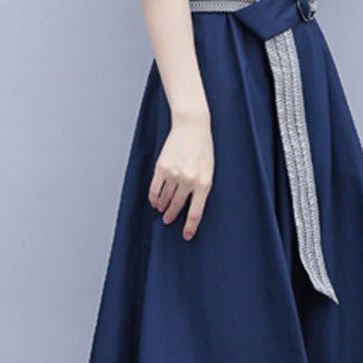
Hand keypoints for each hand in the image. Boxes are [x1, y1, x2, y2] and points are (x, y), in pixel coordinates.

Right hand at [148, 113, 213, 240]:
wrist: (192, 127)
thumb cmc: (203, 149)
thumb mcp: (209, 170)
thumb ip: (201, 187)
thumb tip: (190, 205)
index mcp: (204, 183)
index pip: (196, 212)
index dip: (190, 227)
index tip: (186, 235)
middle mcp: (188, 181)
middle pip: (177, 206)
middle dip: (172, 216)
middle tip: (169, 221)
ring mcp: (174, 175)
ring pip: (165, 199)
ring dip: (163, 206)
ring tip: (162, 210)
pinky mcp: (161, 168)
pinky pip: (155, 189)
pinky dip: (154, 197)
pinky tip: (155, 201)